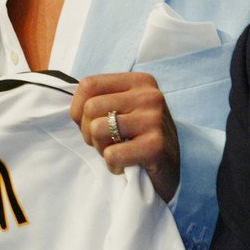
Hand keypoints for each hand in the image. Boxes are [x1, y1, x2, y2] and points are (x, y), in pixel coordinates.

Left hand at [70, 71, 179, 201]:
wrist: (174, 168)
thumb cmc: (141, 137)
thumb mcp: (126, 108)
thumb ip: (102, 99)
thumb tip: (74, 106)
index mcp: (139, 81)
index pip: (89, 84)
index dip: (78, 109)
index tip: (90, 124)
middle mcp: (149, 95)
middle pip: (91, 108)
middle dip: (89, 132)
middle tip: (106, 143)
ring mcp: (154, 119)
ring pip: (97, 129)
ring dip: (101, 148)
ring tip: (118, 152)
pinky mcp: (156, 146)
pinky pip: (111, 154)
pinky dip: (113, 165)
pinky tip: (128, 165)